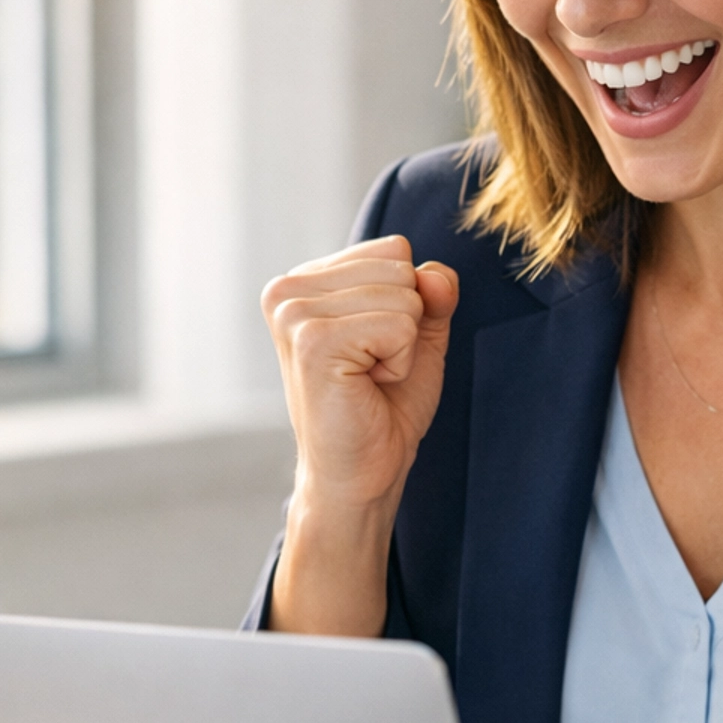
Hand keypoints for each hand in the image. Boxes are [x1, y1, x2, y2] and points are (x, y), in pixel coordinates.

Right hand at [262, 234, 459, 517]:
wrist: (365, 474)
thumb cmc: (384, 407)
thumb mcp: (419, 334)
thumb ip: (433, 292)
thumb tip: (434, 275)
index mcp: (304, 281)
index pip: (393, 249)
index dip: (406, 303)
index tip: (374, 348)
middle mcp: (288, 289)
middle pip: (399, 266)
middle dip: (406, 324)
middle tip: (372, 369)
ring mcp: (294, 313)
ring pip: (403, 295)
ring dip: (402, 347)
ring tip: (367, 379)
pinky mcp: (312, 341)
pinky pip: (399, 325)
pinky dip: (399, 362)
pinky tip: (367, 386)